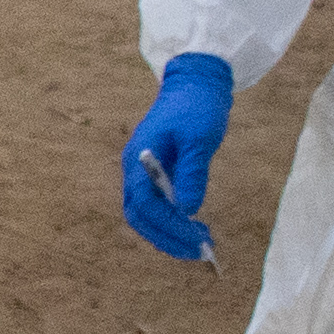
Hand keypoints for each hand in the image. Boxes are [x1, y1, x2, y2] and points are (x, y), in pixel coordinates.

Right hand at [118, 53, 236, 261]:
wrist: (194, 82)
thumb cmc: (198, 107)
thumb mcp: (199, 139)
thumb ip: (192, 174)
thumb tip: (188, 210)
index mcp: (139, 159)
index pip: (145, 204)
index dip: (168, 225)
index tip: (195, 238)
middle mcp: (133, 169)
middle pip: (139, 215)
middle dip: (166, 237)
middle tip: (197, 251)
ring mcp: (140, 171)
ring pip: (145, 214)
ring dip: (168, 233)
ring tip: (199, 243)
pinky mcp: (153, 172)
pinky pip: (154, 205)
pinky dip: (171, 221)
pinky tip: (192, 226)